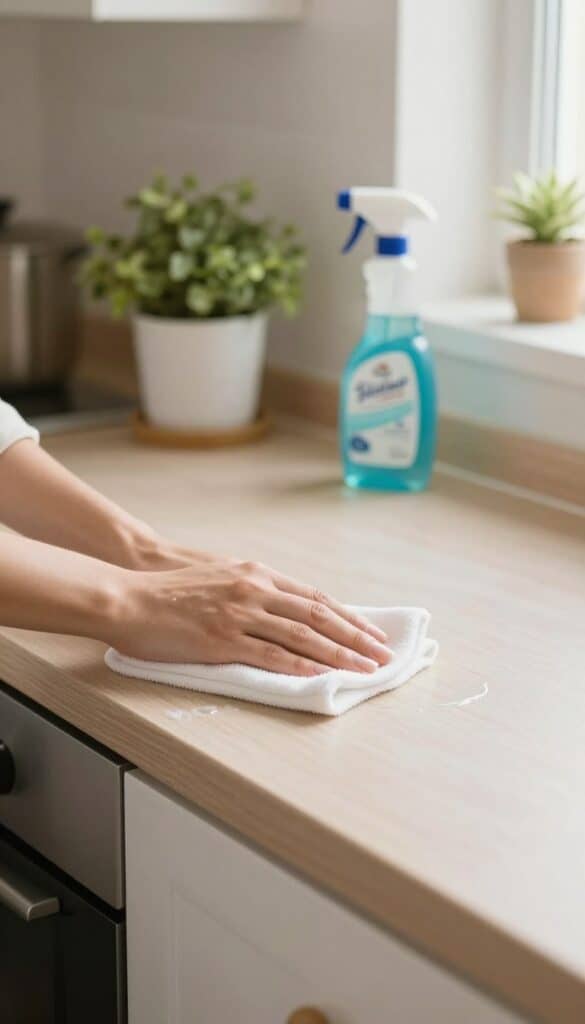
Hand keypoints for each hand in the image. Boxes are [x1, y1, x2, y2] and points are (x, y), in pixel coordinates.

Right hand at [115, 557, 390, 675]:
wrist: (130, 595)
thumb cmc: (171, 589)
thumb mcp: (222, 577)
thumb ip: (254, 590)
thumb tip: (284, 610)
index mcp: (257, 575)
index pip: (315, 598)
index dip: (348, 616)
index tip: (371, 632)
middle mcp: (256, 591)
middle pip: (319, 616)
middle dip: (356, 637)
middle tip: (383, 655)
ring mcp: (240, 615)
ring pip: (303, 636)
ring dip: (338, 654)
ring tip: (364, 670)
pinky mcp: (222, 640)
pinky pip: (270, 655)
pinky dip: (300, 666)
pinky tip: (320, 675)